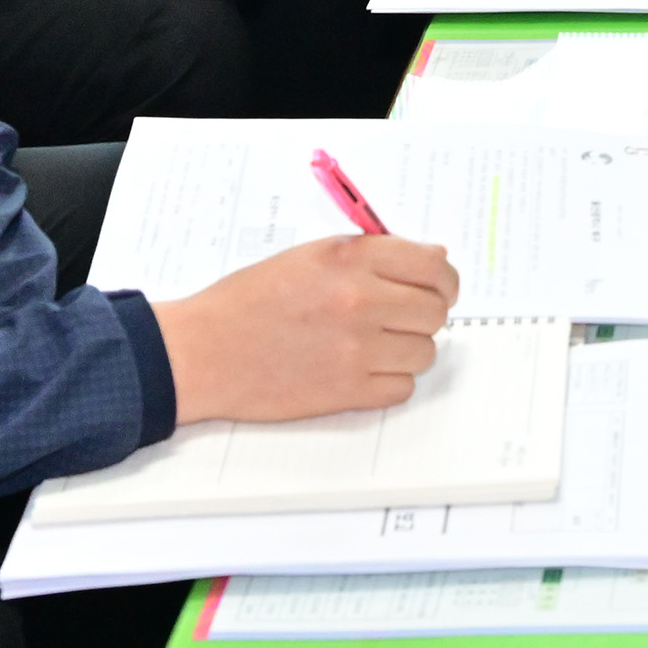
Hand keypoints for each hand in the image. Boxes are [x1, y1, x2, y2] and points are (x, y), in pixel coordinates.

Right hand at [153, 233, 462, 423]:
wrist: (203, 350)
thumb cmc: (249, 301)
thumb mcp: (310, 256)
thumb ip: (372, 254)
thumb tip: (433, 259)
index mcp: (350, 259)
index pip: (433, 265)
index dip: (443, 278)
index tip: (439, 286)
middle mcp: (359, 301)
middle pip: (435, 311)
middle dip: (426, 314)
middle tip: (403, 318)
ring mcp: (356, 349)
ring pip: (424, 352)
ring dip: (407, 349)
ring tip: (374, 344)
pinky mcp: (346, 392)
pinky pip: (402, 388)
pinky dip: (390, 381)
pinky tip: (363, 370)